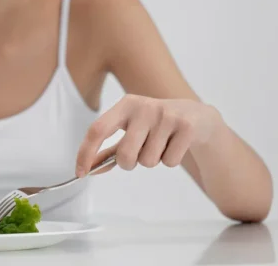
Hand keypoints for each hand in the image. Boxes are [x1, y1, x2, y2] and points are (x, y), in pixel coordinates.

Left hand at [75, 94, 222, 176]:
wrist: (198, 117)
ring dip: (153, 160)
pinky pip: (169, 162)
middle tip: (139, 153)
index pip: (98, 129)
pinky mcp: (186, 126)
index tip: (80, 172)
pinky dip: (171, 160)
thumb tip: (87, 168)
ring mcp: (166, 115)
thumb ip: (109, 149)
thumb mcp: (132, 130)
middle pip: (125, 155)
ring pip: (148, 161)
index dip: (86, 152)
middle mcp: (144, 106)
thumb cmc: (156, 126)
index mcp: (125, 105)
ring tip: (162, 144)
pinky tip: (176, 144)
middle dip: (129, 163)